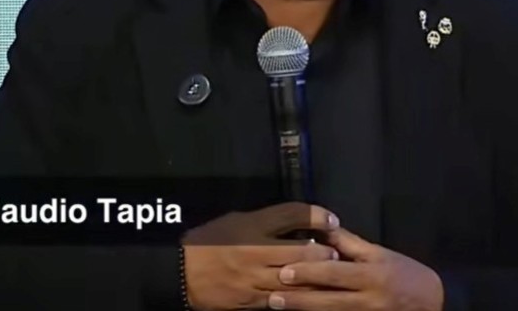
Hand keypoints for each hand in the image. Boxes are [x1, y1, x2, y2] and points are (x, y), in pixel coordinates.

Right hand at [181, 202, 341, 310]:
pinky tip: (308, 295)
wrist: (180, 274)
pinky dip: (297, 298)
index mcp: (252, 229)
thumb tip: (302, 221)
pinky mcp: (251, 303)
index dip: (316, 217)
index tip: (332, 221)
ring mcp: (255, 281)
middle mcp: (256, 254)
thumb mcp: (237, 220)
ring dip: (317, 278)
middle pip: (301, 252)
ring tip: (329, 276)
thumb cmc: (209, 241)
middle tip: (337, 253)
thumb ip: (268, 221)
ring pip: (297, 281)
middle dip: (325, 253)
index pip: (292, 216)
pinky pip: (281, 302)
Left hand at [267, 228, 444, 310]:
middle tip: (271, 296)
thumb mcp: (379, 253)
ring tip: (278, 307)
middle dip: (299, 298)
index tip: (284, 271)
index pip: (335, 273)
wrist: (433, 303)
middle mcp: (368, 298)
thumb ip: (350, 243)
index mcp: (371, 274)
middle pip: (328, 300)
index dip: (309, 272)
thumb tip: (322, 228)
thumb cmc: (404, 273)